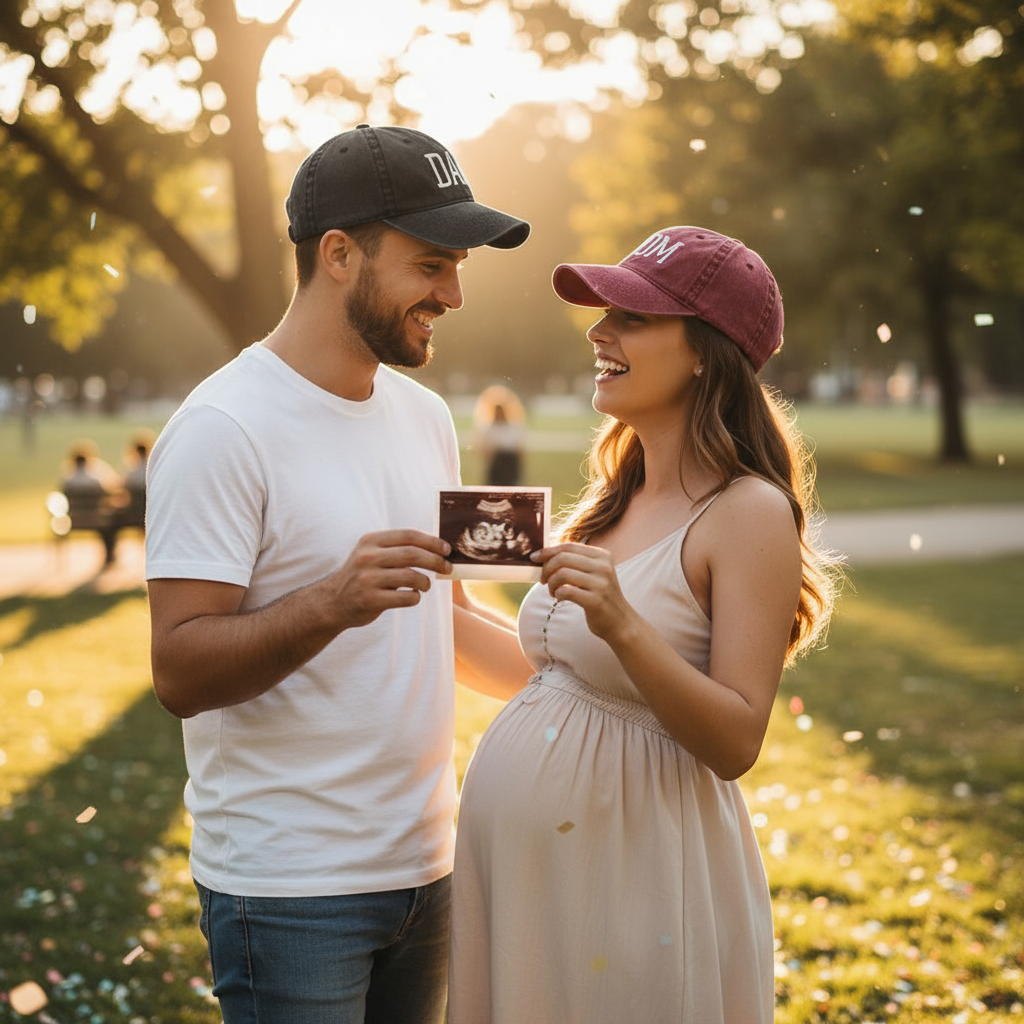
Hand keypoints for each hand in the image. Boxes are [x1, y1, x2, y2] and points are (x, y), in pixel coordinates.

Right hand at [324, 529, 451, 629]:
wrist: (333, 602)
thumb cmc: (362, 576)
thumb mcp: (372, 554)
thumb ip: (397, 549)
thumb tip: (437, 548)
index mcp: (370, 541)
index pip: (408, 535)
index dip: (432, 541)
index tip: (447, 549)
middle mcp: (367, 557)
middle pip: (412, 554)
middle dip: (435, 561)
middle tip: (447, 567)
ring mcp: (368, 579)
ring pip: (411, 576)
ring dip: (425, 582)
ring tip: (426, 585)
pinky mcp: (370, 600)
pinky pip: (406, 597)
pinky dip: (415, 597)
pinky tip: (412, 596)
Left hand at [534, 542, 634, 643]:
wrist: (620, 622)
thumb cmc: (599, 596)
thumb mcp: (593, 574)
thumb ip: (575, 562)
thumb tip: (544, 554)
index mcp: (602, 556)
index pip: (568, 546)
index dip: (548, 551)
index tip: (534, 558)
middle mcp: (603, 567)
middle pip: (563, 558)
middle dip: (546, 568)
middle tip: (543, 580)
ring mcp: (601, 583)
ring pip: (562, 574)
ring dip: (551, 583)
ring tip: (552, 591)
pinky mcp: (596, 600)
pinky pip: (566, 591)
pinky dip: (557, 594)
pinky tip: (559, 598)